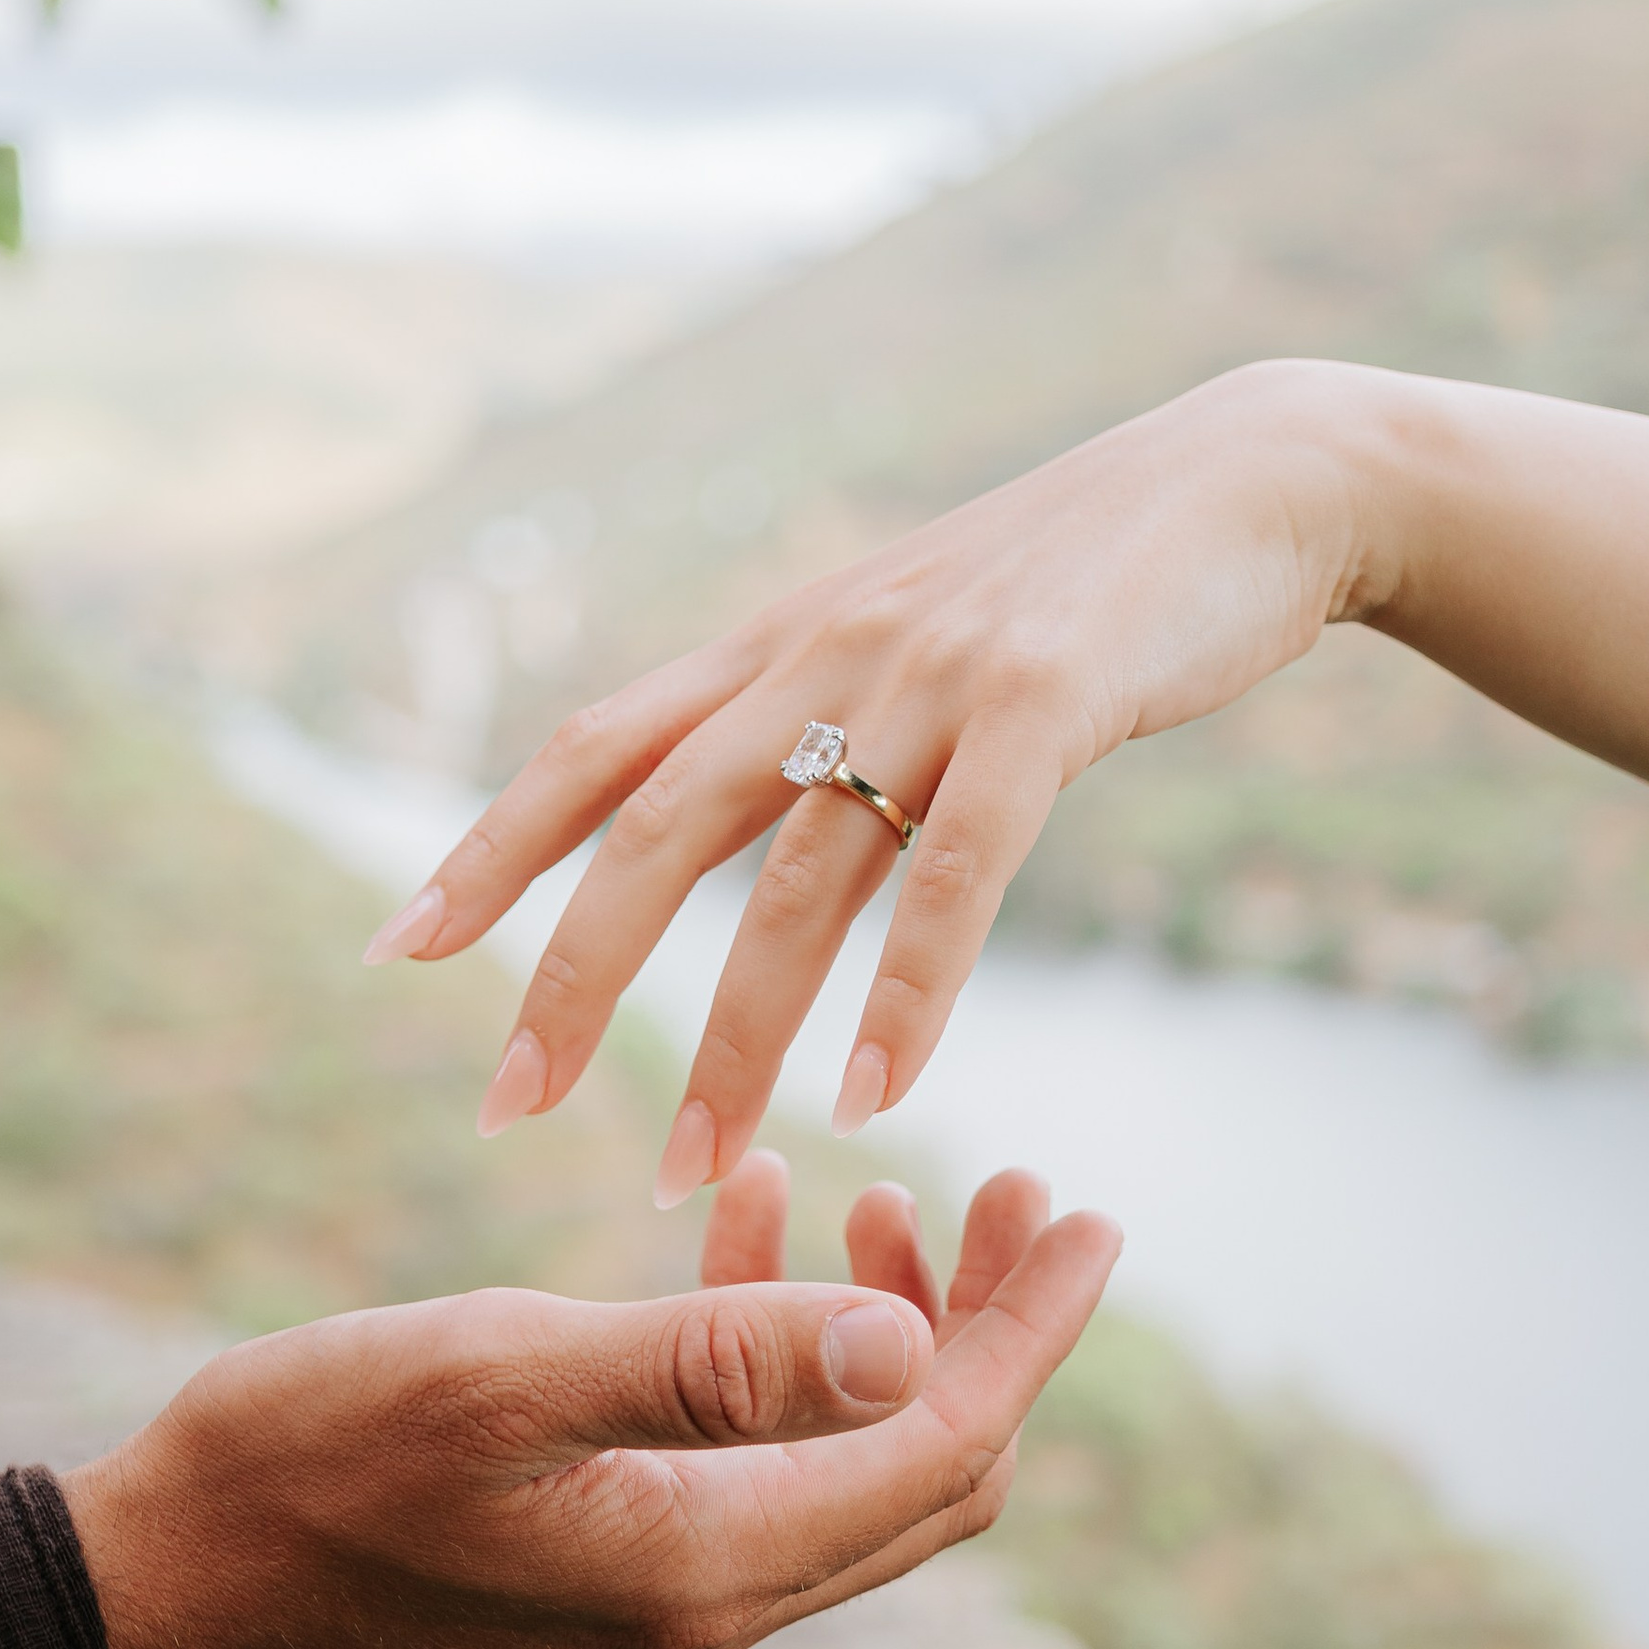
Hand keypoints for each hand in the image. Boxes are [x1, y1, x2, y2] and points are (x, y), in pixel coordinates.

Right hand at [61, 1169, 1117, 1648]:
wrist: (166, 1586)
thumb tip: (908, 1342)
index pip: (942, 1448)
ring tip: (882, 1188)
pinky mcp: (605, 1545)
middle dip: (989, 1326)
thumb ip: (706, 1359)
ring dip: (885, 1325)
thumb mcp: (506, 1377)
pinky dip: (771, 1334)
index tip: (1082, 1214)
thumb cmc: (308, 1465)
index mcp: (711, 1563)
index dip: (1029, 1332)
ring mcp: (658, 1576)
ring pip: (844, 1452)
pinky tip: (740, 1210)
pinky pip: (746, 1444)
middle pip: (926, 1465)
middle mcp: (711, 1592)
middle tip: (1009, 1185)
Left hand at [365, 357, 1371, 1192]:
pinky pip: (955, 876)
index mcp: (782, 644)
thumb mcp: (915, 636)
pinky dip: (905, 997)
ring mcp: (930, 677)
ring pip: (794, 882)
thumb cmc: (1083, 584)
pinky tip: (871, 1098)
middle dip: (568, 978)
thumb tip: (742, 815)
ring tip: (689, 1169)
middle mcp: (825, 654)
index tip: (396, 950)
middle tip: (503, 1108)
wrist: (1252, 480)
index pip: (595, 747)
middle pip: (652, 829)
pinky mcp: (1043, 704)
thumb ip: (822, 716)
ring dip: (735, 1042)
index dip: (489, 846)